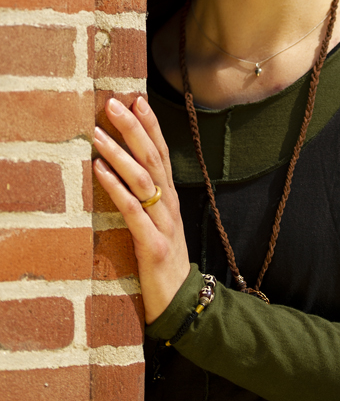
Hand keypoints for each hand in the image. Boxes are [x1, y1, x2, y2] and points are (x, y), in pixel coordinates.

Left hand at [93, 96, 190, 323]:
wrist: (180, 301)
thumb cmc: (162, 259)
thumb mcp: (157, 222)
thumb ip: (146, 197)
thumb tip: (124, 168)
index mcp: (170, 197)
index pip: (162, 153)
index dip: (151, 125)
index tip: (137, 99)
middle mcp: (169, 204)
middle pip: (154, 158)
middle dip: (134, 128)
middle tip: (114, 104)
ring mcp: (163, 223)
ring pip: (142, 180)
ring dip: (119, 153)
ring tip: (97, 133)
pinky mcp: (153, 244)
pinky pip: (133, 211)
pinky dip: (116, 188)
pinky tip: (99, 171)